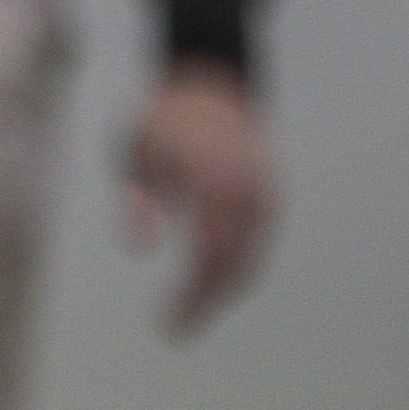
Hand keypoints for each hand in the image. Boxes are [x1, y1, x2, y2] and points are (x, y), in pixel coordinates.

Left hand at [123, 64, 275, 337]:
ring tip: (194, 311)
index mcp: (213, 182)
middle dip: (208, 301)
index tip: (172, 326)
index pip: (209, 256)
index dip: (194, 297)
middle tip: (180, 329)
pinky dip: (241, 264)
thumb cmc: (163, 121)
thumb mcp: (137, 153)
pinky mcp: (270, 189)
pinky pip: (259, 238)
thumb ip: (138, 200)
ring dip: (226, 287)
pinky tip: (218, 282)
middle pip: (235, 262)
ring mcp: (264, 189)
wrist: (210, 80)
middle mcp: (246, 189)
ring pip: (252, 253)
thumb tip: (143, 249)